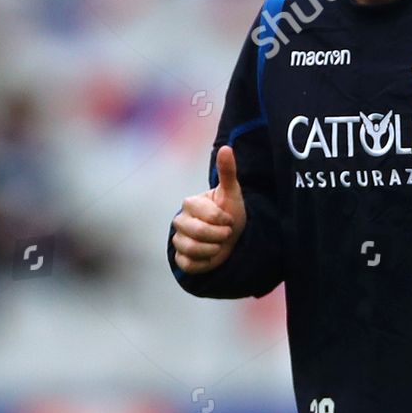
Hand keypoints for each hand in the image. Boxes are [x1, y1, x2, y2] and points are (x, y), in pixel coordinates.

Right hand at [172, 145, 246, 274]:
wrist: (232, 238)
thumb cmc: (230, 213)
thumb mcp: (232, 193)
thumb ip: (227, 172)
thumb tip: (226, 148)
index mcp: (190, 204)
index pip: (204, 213)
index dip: (221, 219)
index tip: (229, 220)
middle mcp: (180, 221)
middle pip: (197, 232)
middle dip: (219, 235)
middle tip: (228, 234)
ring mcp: (179, 240)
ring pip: (191, 249)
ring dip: (213, 249)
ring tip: (220, 245)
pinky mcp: (181, 258)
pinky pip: (189, 264)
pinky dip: (205, 263)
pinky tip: (212, 256)